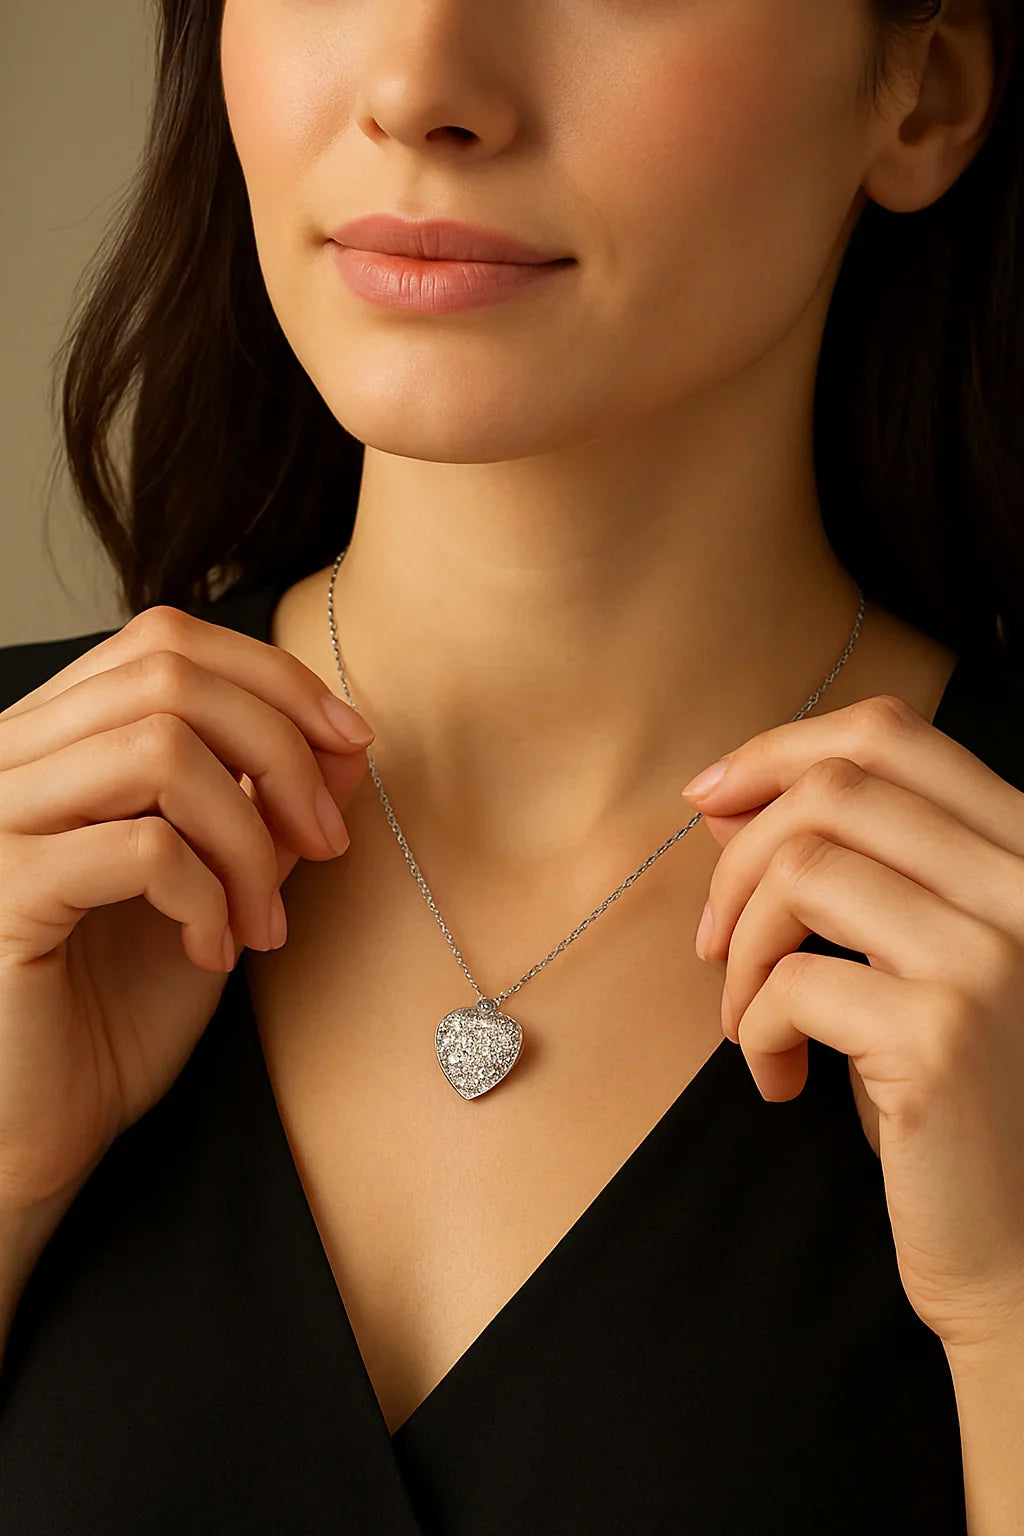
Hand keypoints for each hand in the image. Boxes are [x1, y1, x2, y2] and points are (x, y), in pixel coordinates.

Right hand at [0, 604, 370, 1221]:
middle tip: (328, 840)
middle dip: (281, 749)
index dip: (273, 678)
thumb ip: (267, 806)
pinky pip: (140, 848)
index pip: (164, 641)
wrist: (37, 1128)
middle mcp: (10, 760)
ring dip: (248, 835)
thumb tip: (348, 738)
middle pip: (169, 676)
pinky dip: (207, 896)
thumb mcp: (218, 886)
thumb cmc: (117, 1008)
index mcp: (55, 740)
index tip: (350, 746)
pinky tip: (214, 953)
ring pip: (158, 749)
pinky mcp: (4, 895)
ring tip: (264, 918)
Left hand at [681, 692, 1023, 1355]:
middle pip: (836, 790)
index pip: (894, 736)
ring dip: (742, 946)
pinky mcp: (944, 1034)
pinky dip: (751, 1029)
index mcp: (1023, 858)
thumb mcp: (902, 964)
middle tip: (715, 940)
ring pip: (802, 870)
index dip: (780, 749)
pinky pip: (790, 981)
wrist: (1019, 1248)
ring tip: (747, 1017)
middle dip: (739, 854)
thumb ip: (841, 873)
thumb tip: (723, 801)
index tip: (708, 796)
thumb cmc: (956, 1102)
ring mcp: (994, 957)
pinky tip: (782, 1080)